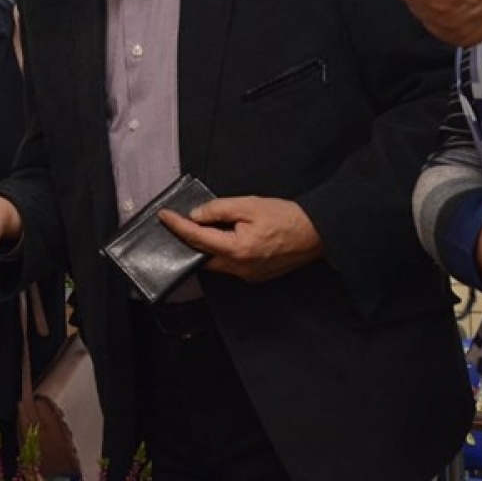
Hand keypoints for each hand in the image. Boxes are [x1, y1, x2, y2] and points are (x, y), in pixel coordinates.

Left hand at [159, 196, 324, 282]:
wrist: (317, 233)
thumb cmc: (287, 217)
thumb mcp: (249, 204)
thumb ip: (219, 209)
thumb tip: (196, 216)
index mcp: (237, 250)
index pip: (197, 238)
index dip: (178, 226)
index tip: (164, 216)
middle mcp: (240, 268)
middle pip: (203, 256)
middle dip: (190, 240)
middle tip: (180, 222)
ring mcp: (248, 276)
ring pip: (216, 263)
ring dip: (207, 247)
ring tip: (203, 227)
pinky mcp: (255, 276)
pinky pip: (230, 265)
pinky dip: (222, 252)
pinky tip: (225, 237)